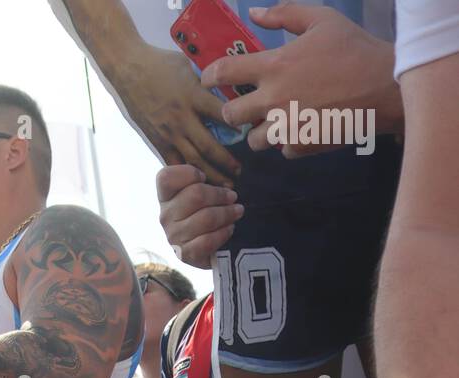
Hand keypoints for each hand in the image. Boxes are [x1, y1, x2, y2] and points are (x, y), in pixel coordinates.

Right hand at [116, 43, 240, 184]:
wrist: (127, 70)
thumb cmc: (160, 63)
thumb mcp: (188, 66)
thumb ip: (205, 84)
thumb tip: (225, 92)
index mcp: (192, 96)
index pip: (221, 114)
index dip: (237, 125)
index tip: (250, 135)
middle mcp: (182, 118)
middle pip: (208, 147)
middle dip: (226, 162)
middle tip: (240, 173)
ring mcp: (169, 133)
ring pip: (192, 161)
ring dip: (210, 176)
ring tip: (224, 186)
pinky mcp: (157, 142)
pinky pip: (174, 164)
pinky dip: (187, 176)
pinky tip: (199, 185)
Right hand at [156, 164, 243, 267]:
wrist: (208, 248)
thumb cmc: (205, 211)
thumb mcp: (202, 190)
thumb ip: (205, 177)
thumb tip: (226, 165)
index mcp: (166, 196)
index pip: (166, 178)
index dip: (189, 173)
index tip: (205, 177)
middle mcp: (165, 215)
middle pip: (195, 195)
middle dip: (220, 195)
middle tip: (233, 197)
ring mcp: (173, 236)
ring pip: (206, 218)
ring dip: (227, 213)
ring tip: (237, 211)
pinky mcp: (185, 254)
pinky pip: (207, 240)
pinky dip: (223, 233)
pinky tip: (230, 228)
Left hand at [202, 4, 400, 157]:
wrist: (383, 88)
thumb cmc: (353, 49)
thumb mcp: (321, 20)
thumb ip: (284, 14)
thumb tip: (253, 14)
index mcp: (274, 65)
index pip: (224, 74)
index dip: (208, 77)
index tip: (206, 80)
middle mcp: (273, 99)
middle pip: (230, 115)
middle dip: (232, 111)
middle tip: (243, 106)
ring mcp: (285, 127)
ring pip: (252, 140)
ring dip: (259, 131)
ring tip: (275, 119)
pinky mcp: (300, 146)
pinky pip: (280, 150)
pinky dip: (287, 142)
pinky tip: (302, 127)